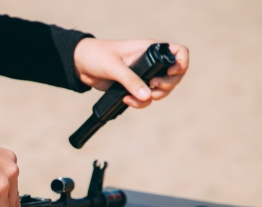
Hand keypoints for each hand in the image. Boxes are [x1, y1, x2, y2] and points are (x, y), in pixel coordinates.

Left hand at [74, 38, 188, 107]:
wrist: (81, 65)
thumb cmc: (97, 56)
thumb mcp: (114, 67)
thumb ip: (130, 81)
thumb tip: (147, 96)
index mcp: (149, 49)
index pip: (178, 52)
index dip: (181, 64)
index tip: (171, 73)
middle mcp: (150, 62)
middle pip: (174, 77)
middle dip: (166, 86)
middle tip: (152, 88)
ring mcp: (143, 76)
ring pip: (161, 91)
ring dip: (153, 97)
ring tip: (136, 98)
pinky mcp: (133, 87)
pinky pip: (145, 99)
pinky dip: (140, 103)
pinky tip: (127, 101)